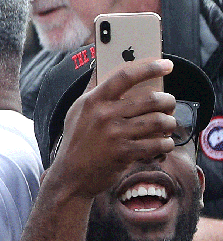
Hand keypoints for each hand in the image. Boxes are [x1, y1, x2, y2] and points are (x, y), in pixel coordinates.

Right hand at [50, 59, 176, 199]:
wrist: (70, 175)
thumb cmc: (77, 141)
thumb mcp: (78, 111)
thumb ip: (94, 91)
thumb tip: (106, 65)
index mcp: (93, 100)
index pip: (125, 76)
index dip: (150, 67)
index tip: (167, 65)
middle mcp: (103, 115)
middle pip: (151, 99)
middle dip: (168, 101)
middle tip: (169, 103)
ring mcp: (113, 134)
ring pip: (158, 121)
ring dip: (169, 123)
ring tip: (167, 124)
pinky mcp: (123, 153)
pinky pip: (157, 144)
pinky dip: (165, 144)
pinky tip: (162, 143)